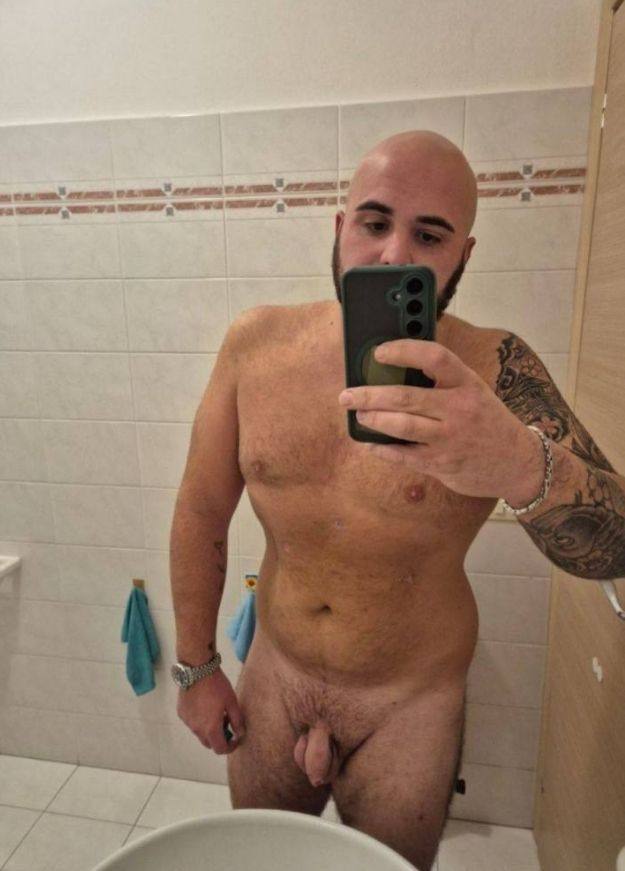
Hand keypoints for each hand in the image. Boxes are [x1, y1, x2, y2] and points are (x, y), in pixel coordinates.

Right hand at [177, 668, 245, 754]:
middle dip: (219, 738)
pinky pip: (191, 723)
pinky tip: (204, 706)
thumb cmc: (217, 686)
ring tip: (216, 712)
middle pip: (209, 743)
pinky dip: (199, 720)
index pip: (220, 749)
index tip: (236, 738)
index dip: (230, 747)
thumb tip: (240, 734)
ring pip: (199, 733)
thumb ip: (237, 721)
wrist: (197, 670)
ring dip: (208, 729)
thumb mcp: (232, 702)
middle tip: (227, 723)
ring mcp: (187, 722)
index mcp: (210, 728)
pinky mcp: (181, 713)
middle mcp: (196, 729)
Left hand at [338, 339, 542, 500]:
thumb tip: (396, 372)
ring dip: (373, 419)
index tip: (380, 352)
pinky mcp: (441, 464)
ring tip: (358, 414)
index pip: (434, 357)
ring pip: (401, 426)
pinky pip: (403, 455)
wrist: (518, 463)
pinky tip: (370, 442)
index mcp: (467, 383)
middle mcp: (459, 409)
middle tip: (348, 394)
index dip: (404, 350)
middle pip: (405, 396)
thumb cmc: (488, 422)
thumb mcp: (474, 393)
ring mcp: (449, 438)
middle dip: (369, 394)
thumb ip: (443, 383)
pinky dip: (382, 448)